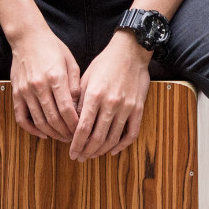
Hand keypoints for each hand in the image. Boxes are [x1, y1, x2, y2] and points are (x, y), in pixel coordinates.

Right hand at [8, 24, 81, 143]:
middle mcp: (39, 86)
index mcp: (55, 77)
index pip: (66, 110)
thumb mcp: (70, 62)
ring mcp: (25, 90)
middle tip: (74, 138)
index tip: (81, 130)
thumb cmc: (52, 48)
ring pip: (39, 121)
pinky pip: (21, 118)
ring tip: (62, 137)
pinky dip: (32, 129)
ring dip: (52, 133)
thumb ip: (75, 85)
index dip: (75, 124)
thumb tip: (79, 107)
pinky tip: (42, 133)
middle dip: (65, 132)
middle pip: (53, 119)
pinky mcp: (16, 93)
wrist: (27, 37)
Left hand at [70, 33, 151, 161]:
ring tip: (93, 155)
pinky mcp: (138, 108)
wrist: (130, 51)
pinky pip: (131, 133)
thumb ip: (79, 100)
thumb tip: (70, 122)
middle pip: (97, 137)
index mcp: (95, 95)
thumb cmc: (105, 63)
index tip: (71, 152)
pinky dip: (122, 145)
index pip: (83, 128)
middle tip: (80, 158)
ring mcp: (126, 107)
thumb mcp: (86, 78)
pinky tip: (113, 151)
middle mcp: (111, 103)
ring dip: (101, 151)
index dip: (76, 144)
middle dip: (86, 151)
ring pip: (113, 138)